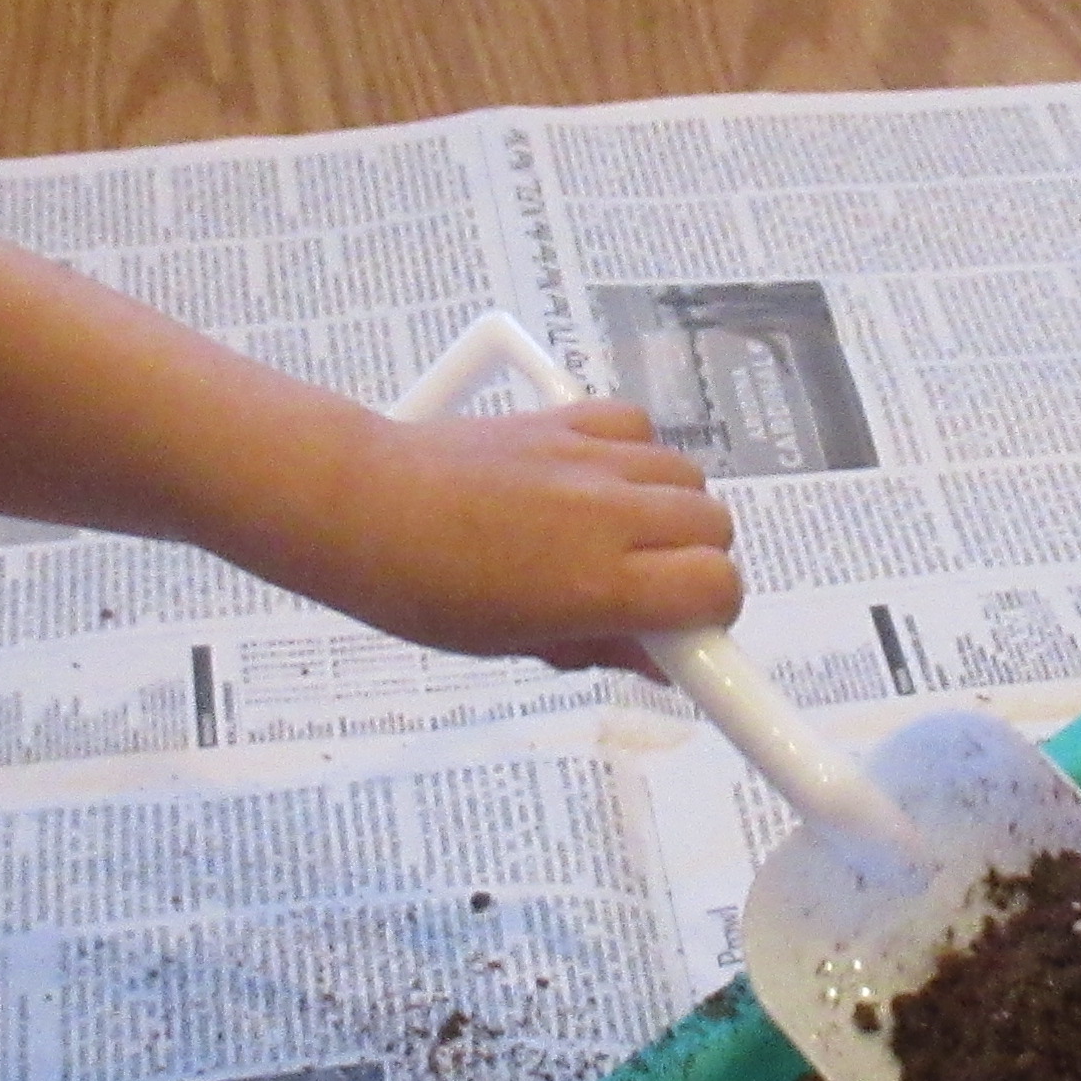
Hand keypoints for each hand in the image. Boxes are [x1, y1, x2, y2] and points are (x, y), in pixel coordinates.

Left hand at [281, 401, 743, 667]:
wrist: (363, 507)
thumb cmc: (425, 590)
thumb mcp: (516, 642)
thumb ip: (601, 647)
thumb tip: (660, 662)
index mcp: (597, 583)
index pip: (716, 588)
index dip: (716, 615)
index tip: (697, 633)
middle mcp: (607, 514)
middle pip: (714, 525)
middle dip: (698, 561)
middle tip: (653, 586)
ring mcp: (589, 459)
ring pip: (686, 473)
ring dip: (672, 508)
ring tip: (623, 534)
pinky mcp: (565, 419)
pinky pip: (638, 426)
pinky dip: (636, 454)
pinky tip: (600, 481)